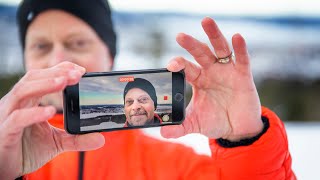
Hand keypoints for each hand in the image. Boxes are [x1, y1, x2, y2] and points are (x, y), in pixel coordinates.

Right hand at [0, 62, 104, 179]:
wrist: (7, 170)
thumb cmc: (26, 150)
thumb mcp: (56, 142)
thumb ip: (76, 138)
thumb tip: (100, 139)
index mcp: (28, 101)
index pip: (43, 77)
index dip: (60, 70)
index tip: (81, 71)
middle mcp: (16, 104)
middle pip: (32, 79)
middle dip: (55, 73)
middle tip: (77, 74)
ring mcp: (8, 116)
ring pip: (23, 91)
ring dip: (45, 85)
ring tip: (64, 82)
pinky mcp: (5, 132)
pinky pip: (18, 118)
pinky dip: (34, 113)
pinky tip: (49, 111)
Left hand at [161, 17, 262, 140]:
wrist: (238, 129)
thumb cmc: (216, 121)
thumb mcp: (196, 124)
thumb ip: (180, 127)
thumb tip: (162, 133)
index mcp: (198, 80)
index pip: (186, 68)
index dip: (178, 64)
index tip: (170, 65)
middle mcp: (211, 72)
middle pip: (200, 53)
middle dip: (191, 44)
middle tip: (179, 36)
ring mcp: (227, 71)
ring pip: (220, 49)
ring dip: (214, 35)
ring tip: (206, 22)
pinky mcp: (243, 75)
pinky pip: (242, 59)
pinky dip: (240, 48)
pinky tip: (237, 37)